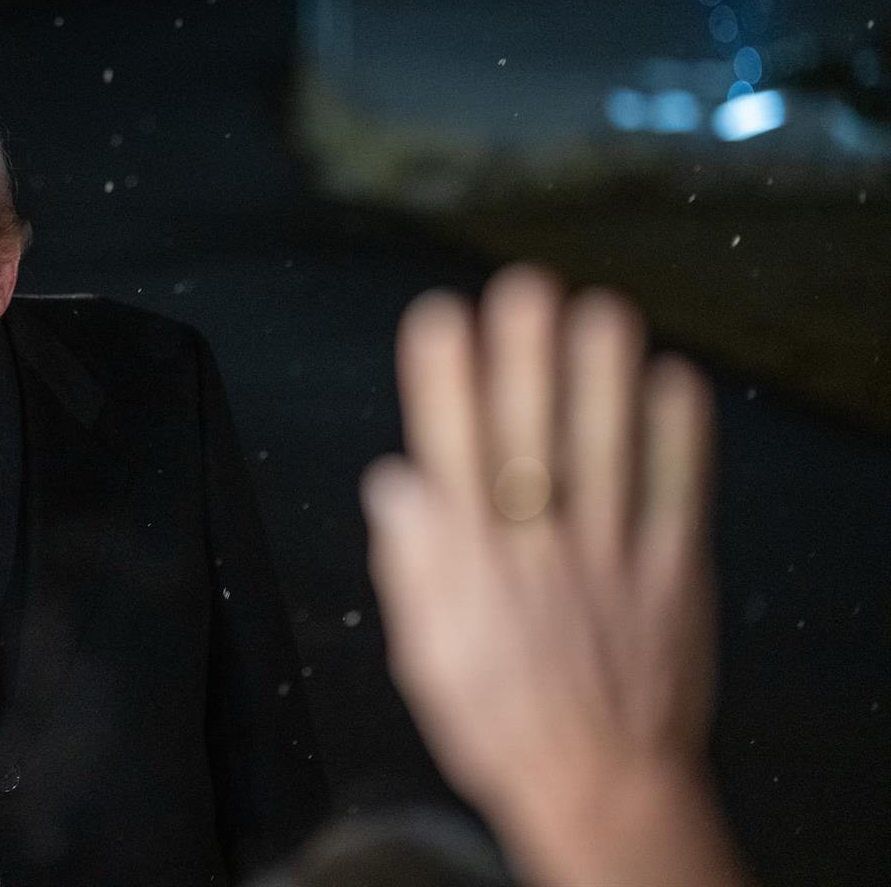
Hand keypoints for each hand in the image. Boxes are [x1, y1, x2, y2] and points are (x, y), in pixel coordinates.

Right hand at [362, 265, 744, 886]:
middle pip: (527, 433)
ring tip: (601, 308)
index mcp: (468, 561)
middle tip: (525, 285)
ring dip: (603, 376)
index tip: (441, 317)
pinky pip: (678, 493)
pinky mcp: (670, 573)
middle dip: (523, 354)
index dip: (443, 379)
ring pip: (605, 449)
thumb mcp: (423, 648)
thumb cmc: (501, 720)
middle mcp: (535, 546)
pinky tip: (674, 381)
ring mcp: (608, 555)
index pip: (448, 449)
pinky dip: (678, 436)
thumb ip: (409, 561)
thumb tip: (393, 484)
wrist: (599, 787)